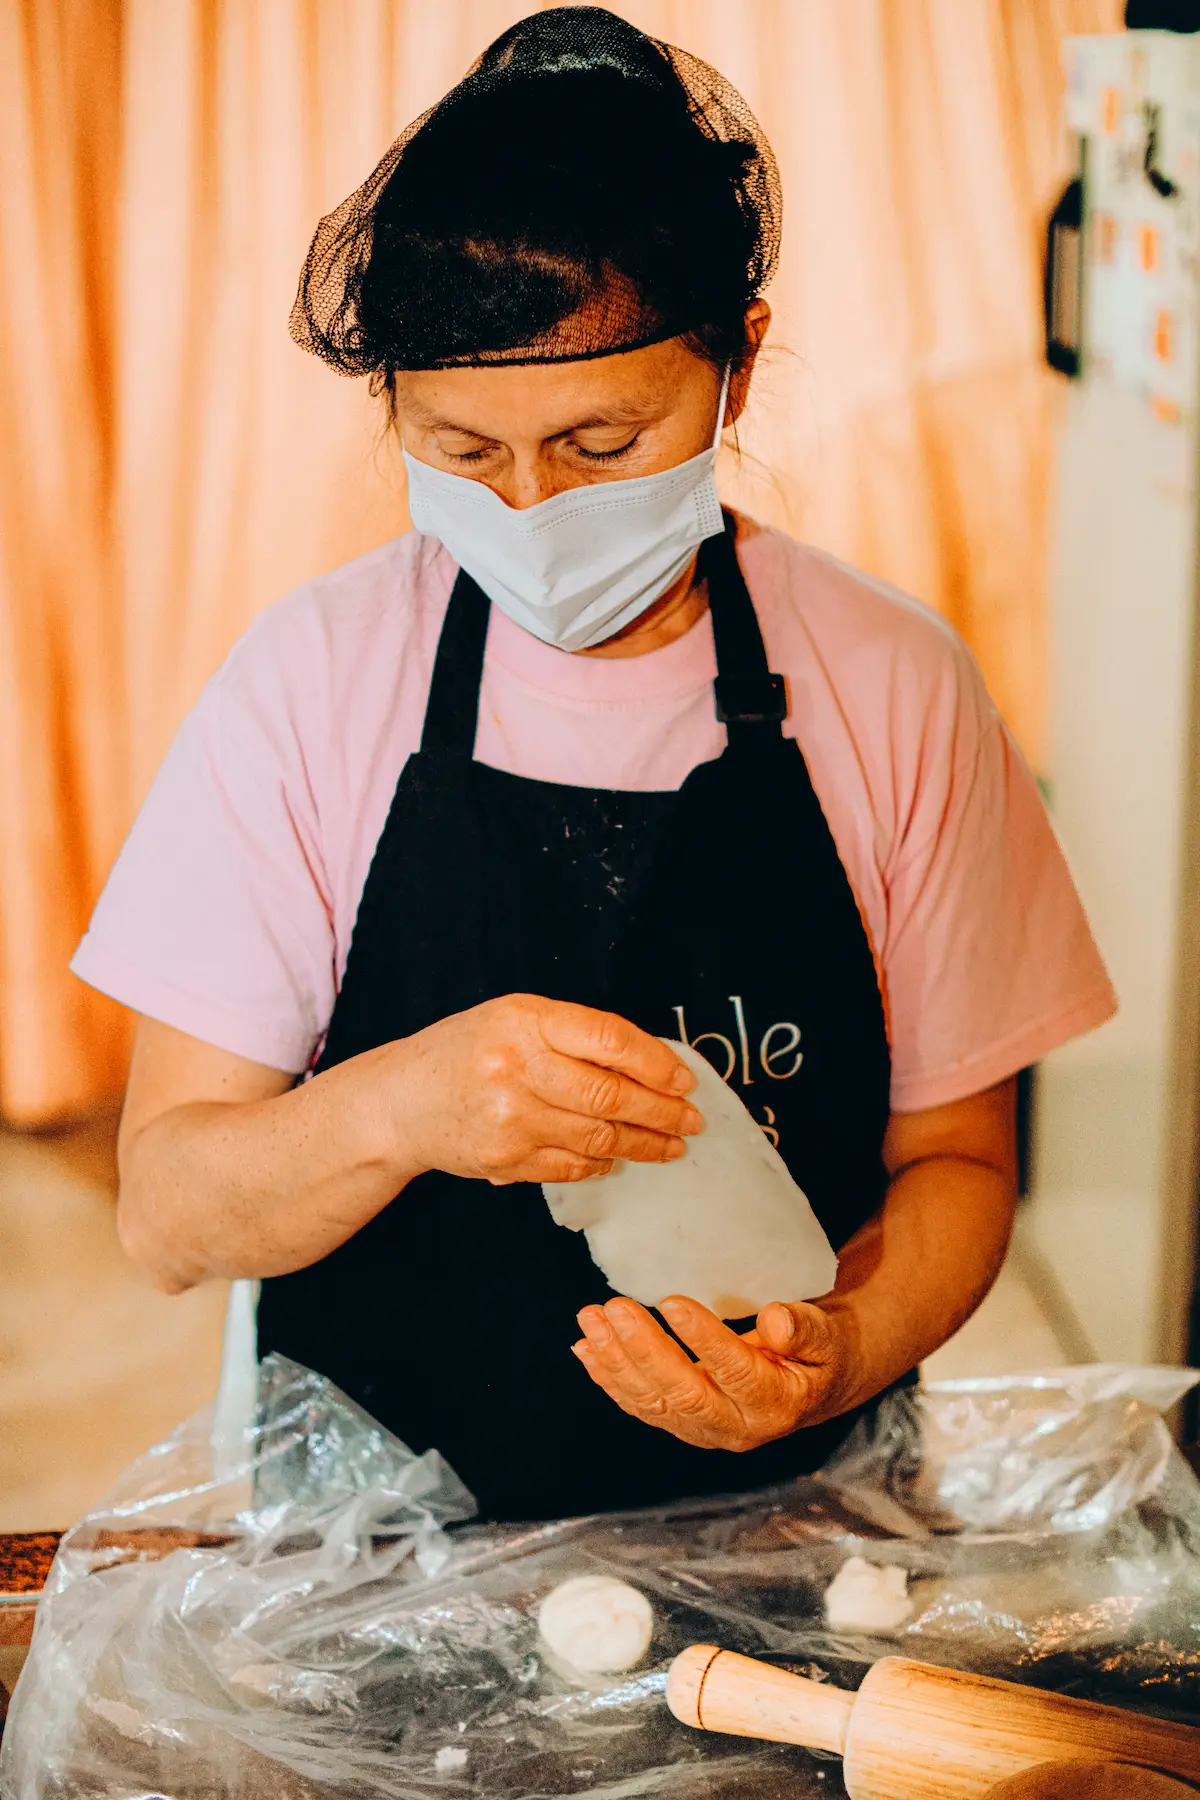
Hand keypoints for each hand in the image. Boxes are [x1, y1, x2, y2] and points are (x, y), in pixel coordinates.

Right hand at [383, 994, 699, 1186]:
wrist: (398, 1101)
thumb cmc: (465, 1052)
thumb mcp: (512, 1019)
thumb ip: (572, 1034)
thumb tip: (649, 1065)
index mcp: (524, 1020)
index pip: (609, 1039)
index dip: (656, 1062)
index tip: (684, 1080)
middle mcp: (516, 1067)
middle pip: (611, 1096)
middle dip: (663, 1112)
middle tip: (692, 1121)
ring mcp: (509, 1119)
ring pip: (599, 1138)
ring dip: (645, 1144)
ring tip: (671, 1145)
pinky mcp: (504, 1160)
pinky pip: (572, 1165)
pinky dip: (603, 1163)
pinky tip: (619, 1158)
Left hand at [572, 1294, 860, 1450]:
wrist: (816, 1385)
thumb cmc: (822, 1352)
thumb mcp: (828, 1336)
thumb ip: (805, 1329)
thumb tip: (776, 1321)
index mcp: (776, 1404)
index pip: (735, 1373)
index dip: (703, 1340)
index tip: (671, 1301)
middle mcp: (736, 1427)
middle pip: (683, 1393)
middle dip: (643, 1349)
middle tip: (614, 1307)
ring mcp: (704, 1430)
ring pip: (653, 1402)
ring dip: (615, 1361)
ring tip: (591, 1319)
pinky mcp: (683, 1423)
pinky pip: (641, 1405)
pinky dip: (609, 1377)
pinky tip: (586, 1348)